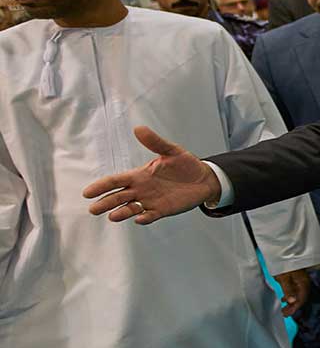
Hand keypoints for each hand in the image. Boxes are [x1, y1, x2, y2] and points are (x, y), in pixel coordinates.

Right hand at [83, 127, 220, 223]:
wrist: (204, 178)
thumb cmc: (185, 164)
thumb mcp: (171, 151)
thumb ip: (155, 142)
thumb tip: (139, 128)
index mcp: (139, 175)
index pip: (115, 181)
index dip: (101, 186)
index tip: (87, 193)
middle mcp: (141, 190)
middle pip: (118, 197)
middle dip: (105, 203)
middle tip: (93, 209)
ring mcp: (150, 201)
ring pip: (130, 208)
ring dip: (121, 212)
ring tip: (112, 216)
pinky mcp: (163, 210)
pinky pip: (151, 215)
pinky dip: (145, 217)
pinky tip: (140, 218)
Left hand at [274, 269, 311, 317]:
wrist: (284, 254)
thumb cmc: (284, 266)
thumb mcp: (284, 278)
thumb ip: (288, 290)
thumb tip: (292, 301)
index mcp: (303, 283)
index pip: (301, 299)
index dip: (294, 307)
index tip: (287, 313)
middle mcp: (304, 283)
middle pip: (301, 298)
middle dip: (293, 307)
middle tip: (284, 313)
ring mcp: (301, 282)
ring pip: (298, 295)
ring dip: (291, 303)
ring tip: (284, 308)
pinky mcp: (297, 280)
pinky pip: (296, 291)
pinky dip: (290, 297)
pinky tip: (285, 299)